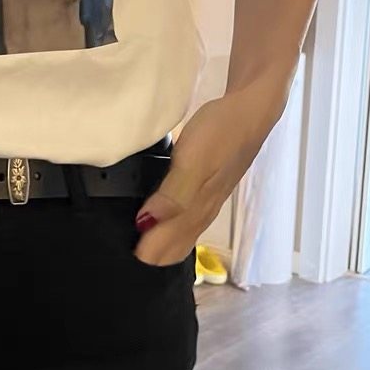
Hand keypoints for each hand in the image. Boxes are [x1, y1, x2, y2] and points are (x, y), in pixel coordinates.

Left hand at [133, 83, 284, 266]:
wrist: (251, 111)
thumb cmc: (220, 133)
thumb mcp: (193, 162)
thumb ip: (173, 196)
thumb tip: (146, 224)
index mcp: (196, 209)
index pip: (165, 246)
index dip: (142, 255)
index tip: (118, 258)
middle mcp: (202, 211)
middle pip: (174, 247)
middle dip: (150, 256)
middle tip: (120, 256)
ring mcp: (207, 201)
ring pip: (180, 235)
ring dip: (159, 244)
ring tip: (136, 246)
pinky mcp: (208, 188)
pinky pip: (186, 218)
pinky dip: (169, 227)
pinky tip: (158, 221)